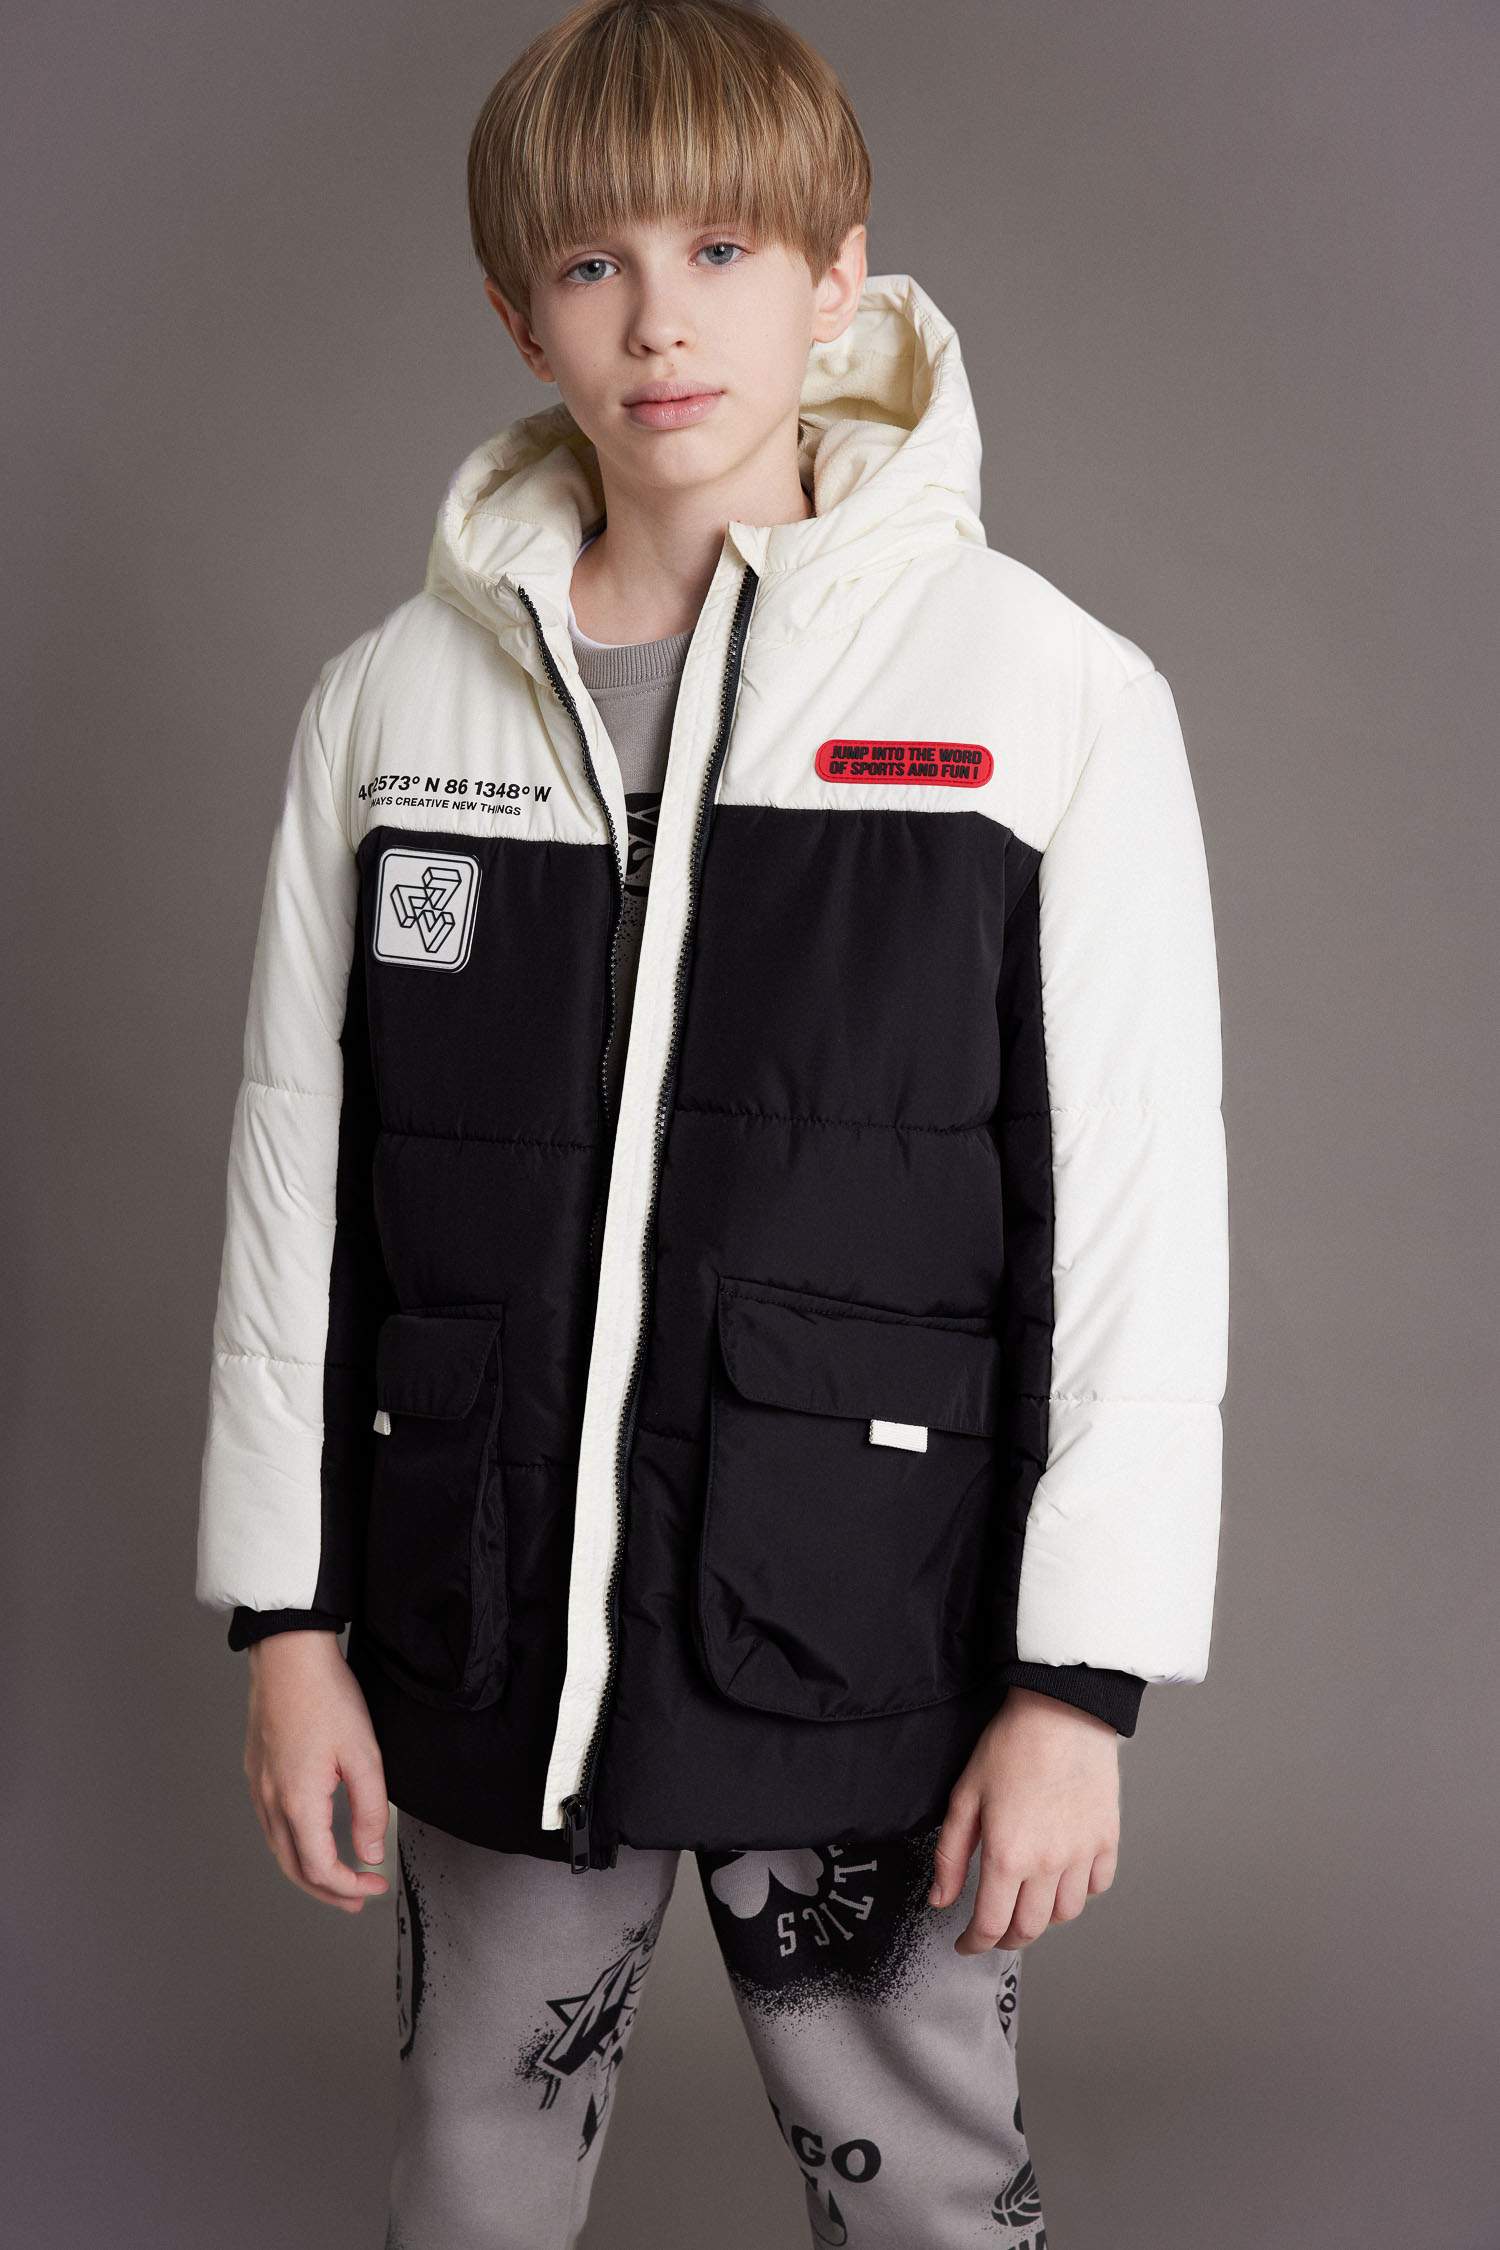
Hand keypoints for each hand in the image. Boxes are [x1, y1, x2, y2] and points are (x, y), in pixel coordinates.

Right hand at [243, 1632, 390, 1911]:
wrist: (289, 1654)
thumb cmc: (326, 1696)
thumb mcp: (364, 1755)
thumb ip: (369, 1811)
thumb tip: (369, 1853)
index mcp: (297, 1802)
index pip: (320, 1868)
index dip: (348, 1887)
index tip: (373, 1885)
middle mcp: (270, 1800)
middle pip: (294, 1868)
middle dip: (326, 1891)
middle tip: (356, 1899)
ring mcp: (259, 1785)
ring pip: (279, 1848)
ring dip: (308, 1870)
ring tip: (336, 1877)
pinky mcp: (257, 1770)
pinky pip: (270, 1824)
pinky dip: (293, 1844)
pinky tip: (311, 1837)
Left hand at [929, 1686, 1120, 1952]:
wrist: (1062, 1711)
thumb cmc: (1011, 1746)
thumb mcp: (965, 1796)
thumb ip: (950, 1855)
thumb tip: (940, 1899)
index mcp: (1007, 1856)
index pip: (990, 1925)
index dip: (973, 1943)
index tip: (965, 1943)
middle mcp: (1047, 1864)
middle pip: (1029, 1929)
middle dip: (1005, 1937)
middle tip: (992, 1929)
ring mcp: (1081, 1854)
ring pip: (1064, 1914)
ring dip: (1042, 1917)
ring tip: (1026, 1901)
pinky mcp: (1106, 1839)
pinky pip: (1096, 1886)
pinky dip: (1078, 1891)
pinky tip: (1062, 1877)